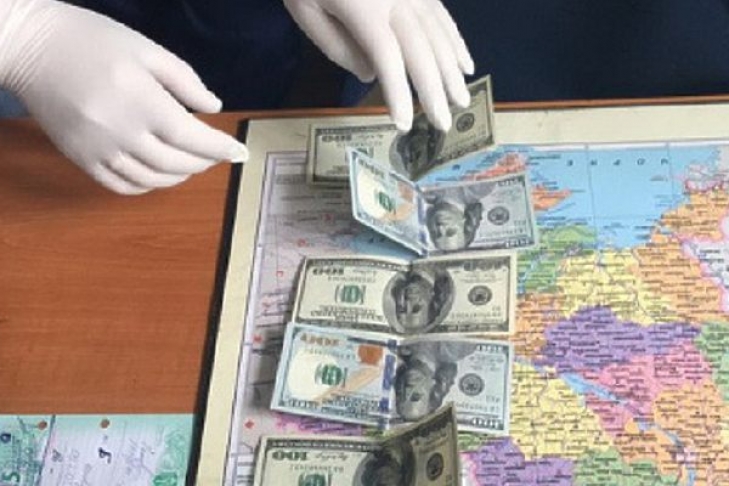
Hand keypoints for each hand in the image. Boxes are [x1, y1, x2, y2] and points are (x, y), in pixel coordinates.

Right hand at [0, 0, 247, 194]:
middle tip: (217, 155)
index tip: (241, 152)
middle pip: (177, 164)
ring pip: (152, 180)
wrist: (31, 48)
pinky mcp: (81, 160)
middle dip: (204, 162)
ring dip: (180, 176)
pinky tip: (159, 175)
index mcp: (143, 102)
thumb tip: (214, 109)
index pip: (193, 138)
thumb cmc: (93, 40)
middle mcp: (123, 133)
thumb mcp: (146, 49)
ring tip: (193, 165)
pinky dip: (148, 186)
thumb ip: (185, 81)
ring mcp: (100, 152)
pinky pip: (122, 186)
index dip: (221, 148)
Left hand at [283, 0, 473, 131]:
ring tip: (462, 101)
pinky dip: (456, 41)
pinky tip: (465, 63)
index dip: (398, 93)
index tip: (405, 125)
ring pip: (439, 34)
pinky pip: (442, 15)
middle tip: (444, 125)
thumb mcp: (306, 9)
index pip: (387, 58)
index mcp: (364, 8)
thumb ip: (336, 45)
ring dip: (452, 71)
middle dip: (434, 90)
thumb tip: (370, 74)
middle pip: (421, 50)